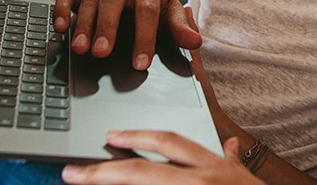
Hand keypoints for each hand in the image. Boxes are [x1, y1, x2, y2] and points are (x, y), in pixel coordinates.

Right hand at [54, 0, 201, 68]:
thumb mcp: (169, 7)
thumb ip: (180, 26)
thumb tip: (196, 42)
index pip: (146, 13)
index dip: (144, 37)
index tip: (141, 62)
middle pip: (113, 2)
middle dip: (106, 28)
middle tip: (102, 53)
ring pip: (89, 1)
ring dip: (83, 25)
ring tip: (80, 50)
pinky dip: (60, 9)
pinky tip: (59, 28)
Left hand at [61, 132, 261, 184]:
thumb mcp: (243, 177)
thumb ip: (231, 161)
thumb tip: (229, 146)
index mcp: (211, 166)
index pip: (168, 143)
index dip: (137, 136)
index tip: (111, 135)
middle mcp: (199, 181)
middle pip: (141, 172)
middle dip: (103, 172)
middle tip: (73, 172)